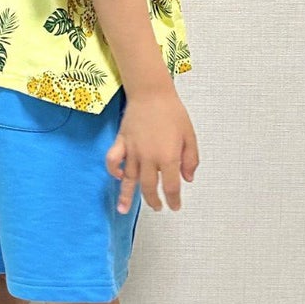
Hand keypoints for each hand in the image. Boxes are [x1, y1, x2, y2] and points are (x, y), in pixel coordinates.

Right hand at [106, 85, 198, 213]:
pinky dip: (113, 171)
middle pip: (149, 187)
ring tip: (123, 210)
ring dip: (127, 196)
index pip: (170, 186)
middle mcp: (149, 158)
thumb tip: (187, 179)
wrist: (152, 93)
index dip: (173, 200)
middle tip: (157, 207)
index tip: (175, 206)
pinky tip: (118, 177)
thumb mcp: (190, 136)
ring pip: (129, 179)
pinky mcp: (121, 142)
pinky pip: (113, 160)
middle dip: (153, 201)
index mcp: (168, 157)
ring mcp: (132, 151)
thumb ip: (191, 159)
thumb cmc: (173, 112)